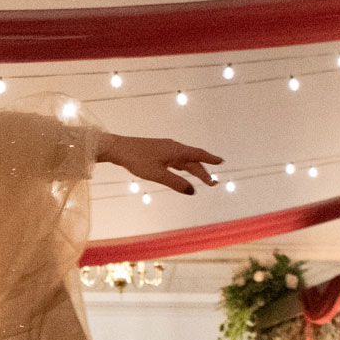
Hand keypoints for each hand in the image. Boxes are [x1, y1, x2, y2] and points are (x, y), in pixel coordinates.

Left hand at [99, 135, 221, 193]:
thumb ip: (176, 183)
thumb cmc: (137, 160)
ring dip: (193, 170)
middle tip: (212, 183)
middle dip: (203, 171)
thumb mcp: (158, 175)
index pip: (198, 155)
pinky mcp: (158, 151)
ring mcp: (165, 148)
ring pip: (184, 160)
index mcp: (176, 150)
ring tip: (202, 180)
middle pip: (192, 160)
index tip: (221, 162)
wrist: (118, 148)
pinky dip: (182, 166)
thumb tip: (192, 191)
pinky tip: (182, 171)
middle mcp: (173, 147)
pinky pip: (175, 159)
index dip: (210, 159)